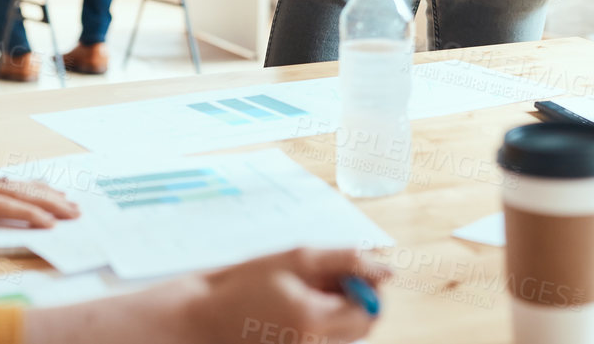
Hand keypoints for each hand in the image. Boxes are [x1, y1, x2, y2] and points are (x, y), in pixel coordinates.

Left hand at [0, 119, 77, 240]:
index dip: (23, 213)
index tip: (48, 222)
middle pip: (17, 193)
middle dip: (48, 203)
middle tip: (75, 212)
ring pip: (18, 186)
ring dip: (45, 194)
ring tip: (71, 202)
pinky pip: (10, 184)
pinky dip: (31, 187)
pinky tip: (45, 188)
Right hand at [187, 248, 389, 343]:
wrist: (204, 319)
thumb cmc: (245, 284)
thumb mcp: (297, 258)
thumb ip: (347, 259)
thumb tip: (389, 268)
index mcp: (314, 322)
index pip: (372, 311)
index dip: (367, 287)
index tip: (345, 269)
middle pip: (363, 326)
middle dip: (355, 298)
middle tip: (325, 277)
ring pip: (347, 333)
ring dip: (339, 309)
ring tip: (304, 291)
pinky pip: (328, 340)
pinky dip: (323, 321)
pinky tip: (296, 307)